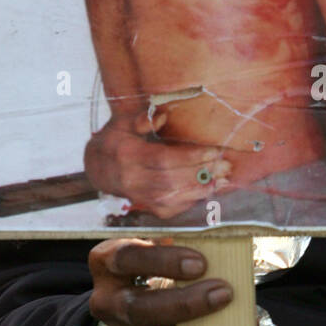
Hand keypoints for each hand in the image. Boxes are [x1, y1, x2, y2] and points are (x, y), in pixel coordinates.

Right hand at [84, 113, 231, 219]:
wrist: (98, 168)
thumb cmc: (117, 140)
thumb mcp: (122, 123)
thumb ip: (141, 119)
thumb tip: (161, 118)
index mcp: (127, 156)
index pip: (163, 159)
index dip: (190, 157)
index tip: (214, 151)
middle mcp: (132, 180)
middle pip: (172, 179)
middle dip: (202, 172)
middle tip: (227, 165)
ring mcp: (140, 197)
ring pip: (175, 197)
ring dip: (203, 188)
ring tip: (225, 178)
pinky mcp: (149, 208)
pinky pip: (174, 207)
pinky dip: (194, 200)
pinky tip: (212, 190)